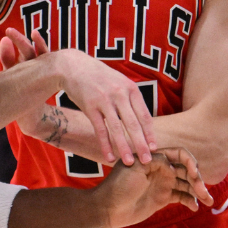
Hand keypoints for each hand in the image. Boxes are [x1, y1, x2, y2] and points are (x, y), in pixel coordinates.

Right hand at [0, 28, 156, 166]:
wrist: (73, 66)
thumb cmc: (98, 76)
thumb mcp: (119, 81)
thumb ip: (130, 98)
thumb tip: (141, 120)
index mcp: (131, 89)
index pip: (144, 115)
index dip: (149, 133)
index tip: (154, 148)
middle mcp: (120, 94)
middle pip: (133, 124)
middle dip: (141, 144)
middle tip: (147, 161)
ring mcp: (104, 100)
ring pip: (117, 128)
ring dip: (124, 147)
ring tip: (129, 162)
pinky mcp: (89, 106)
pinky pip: (100, 129)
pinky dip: (105, 144)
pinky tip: (109, 156)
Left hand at [96, 147, 212, 227]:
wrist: (107, 208)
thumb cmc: (118, 186)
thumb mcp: (134, 169)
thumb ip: (155, 162)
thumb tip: (174, 166)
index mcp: (154, 158)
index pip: (179, 154)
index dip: (190, 161)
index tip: (194, 172)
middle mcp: (161, 169)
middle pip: (187, 170)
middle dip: (197, 179)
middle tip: (203, 191)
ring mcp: (163, 184)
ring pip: (187, 185)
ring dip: (199, 191)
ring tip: (209, 201)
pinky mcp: (163, 198)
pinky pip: (182, 197)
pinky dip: (190, 201)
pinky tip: (195, 207)